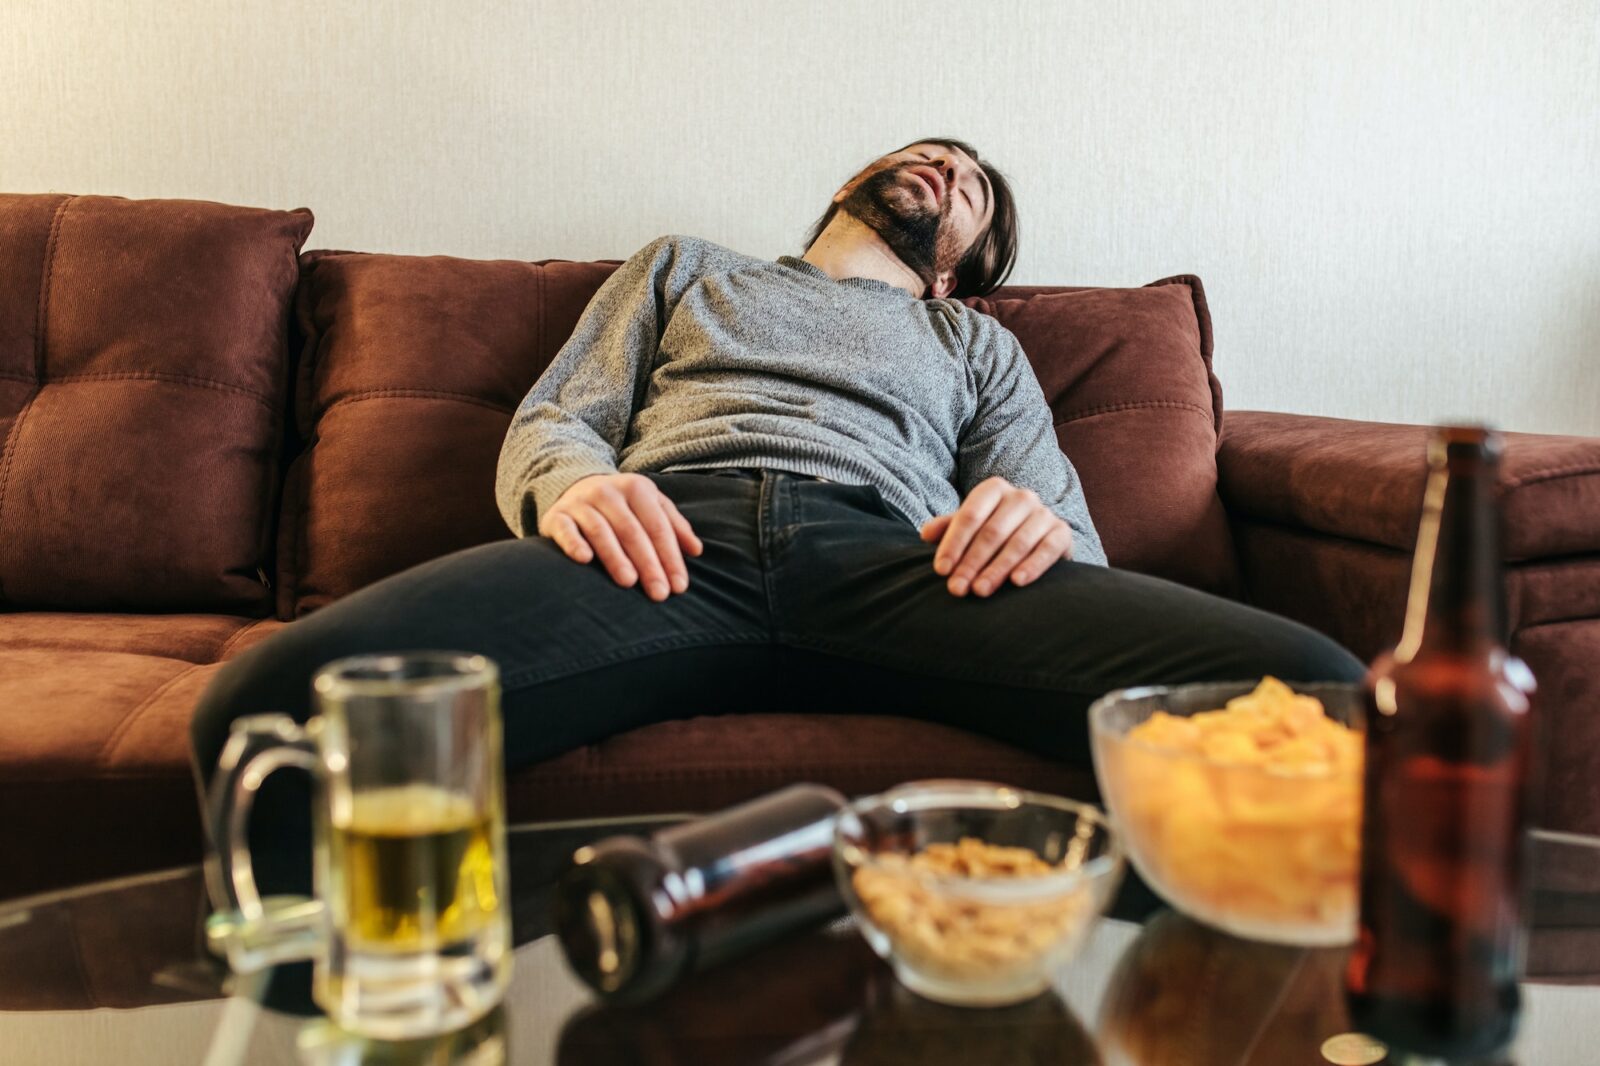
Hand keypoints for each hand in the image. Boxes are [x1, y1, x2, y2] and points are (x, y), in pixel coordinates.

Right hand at [539, 473, 702, 601]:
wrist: (575, 488)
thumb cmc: (623, 506)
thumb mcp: (651, 506)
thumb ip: (674, 526)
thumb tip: (697, 550)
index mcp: (637, 488)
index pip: (658, 527)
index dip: (670, 557)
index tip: (679, 586)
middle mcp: (608, 492)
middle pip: (632, 531)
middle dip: (648, 564)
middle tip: (659, 593)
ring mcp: (581, 503)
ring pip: (601, 531)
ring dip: (615, 557)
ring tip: (629, 582)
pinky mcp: (557, 516)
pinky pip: (566, 530)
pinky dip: (574, 543)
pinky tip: (585, 559)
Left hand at [918, 477, 1072, 596]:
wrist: (1038, 538)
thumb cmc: (995, 532)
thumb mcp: (971, 527)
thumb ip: (948, 528)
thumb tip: (925, 534)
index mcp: (994, 489)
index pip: (969, 515)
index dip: (953, 543)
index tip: (941, 571)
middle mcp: (1021, 497)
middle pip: (992, 532)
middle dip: (972, 563)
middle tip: (957, 589)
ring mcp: (1044, 513)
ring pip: (1018, 542)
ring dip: (997, 569)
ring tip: (980, 591)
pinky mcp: (1062, 533)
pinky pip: (1048, 549)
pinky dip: (1033, 566)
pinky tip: (1017, 582)